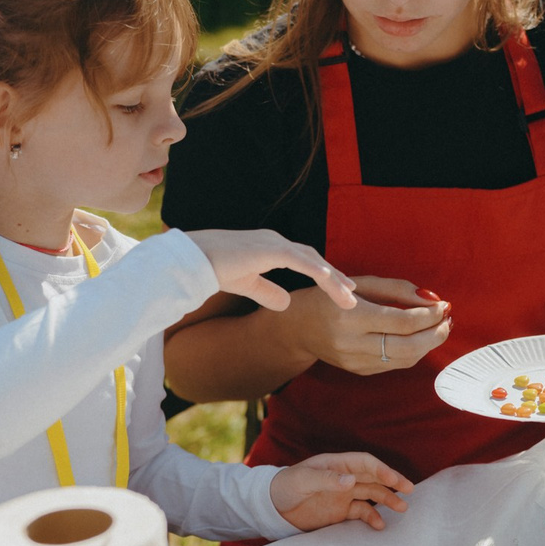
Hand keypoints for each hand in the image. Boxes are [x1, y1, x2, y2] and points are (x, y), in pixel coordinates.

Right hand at [185, 228, 357, 311]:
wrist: (191, 260)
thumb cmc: (214, 269)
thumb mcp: (245, 284)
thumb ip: (266, 292)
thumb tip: (286, 304)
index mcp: (270, 248)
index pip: (306, 260)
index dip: (325, 274)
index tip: (342, 289)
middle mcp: (276, 241)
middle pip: (314, 259)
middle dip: (336, 277)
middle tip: (353, 294)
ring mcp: (273, 243)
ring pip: (312, 260)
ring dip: (332, 278)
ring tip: (349, 296)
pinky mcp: (267, 250)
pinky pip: (298, 260)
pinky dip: (316, 270)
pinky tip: (330, 281)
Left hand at [271, 453, 413, 530]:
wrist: (271, 506)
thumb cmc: (285, 485)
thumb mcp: (304, 480)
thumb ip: (327, 479)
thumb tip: (351, 480)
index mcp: (337, 464)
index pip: (365, 463)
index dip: (381, 469)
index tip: (395, 480)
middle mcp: (344, 477)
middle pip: (373, 477)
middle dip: (392, 482)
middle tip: (409, 489)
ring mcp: (343, 494)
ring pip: (371, 494)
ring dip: (387, 499)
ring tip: (402, 508)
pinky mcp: (340, 511)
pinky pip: (361, 512)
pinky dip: (372, 517)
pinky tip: (380, 525)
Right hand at [282, 276, 452, 375]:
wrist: (299, 326)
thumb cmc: (332, 296)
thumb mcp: (361, 283)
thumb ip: (397, 289)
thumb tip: (432, 299)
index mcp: (351, 316)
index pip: (402, 321)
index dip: (430, 315)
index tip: (444, 305)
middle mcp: (352, 343)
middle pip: (408, 346)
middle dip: (435, 334)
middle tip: (448, 320)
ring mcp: (355, 361)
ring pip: (405, 359)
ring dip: (429, 344)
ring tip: (439, 327)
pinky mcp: (358, 371)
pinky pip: (395, 365)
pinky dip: (413, 352)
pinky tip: (419, 338)